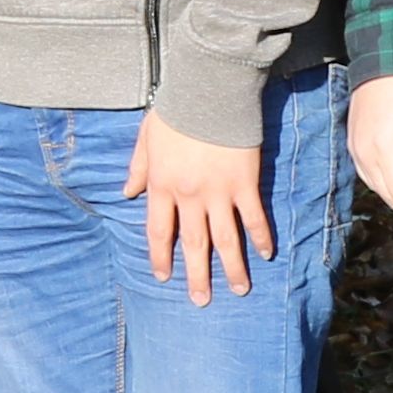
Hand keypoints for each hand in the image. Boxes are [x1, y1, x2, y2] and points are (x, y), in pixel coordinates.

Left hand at [127, 114, 270, 305]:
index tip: (163, 277)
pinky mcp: (244, 184)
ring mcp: (218, 193)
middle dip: (196, 275)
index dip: (160, 256)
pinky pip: (254, 217)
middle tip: (201, 301)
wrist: (208, 91)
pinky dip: (261, 237)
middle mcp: (188, 196)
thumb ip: (137, 167)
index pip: (158, 231)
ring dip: (232, 267)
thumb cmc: (175, 110)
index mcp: (161, 186)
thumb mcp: (146, 138)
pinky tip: (266, 255)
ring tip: (239, 290)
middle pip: (192, 244)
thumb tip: (126, 192)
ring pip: (225, 239)